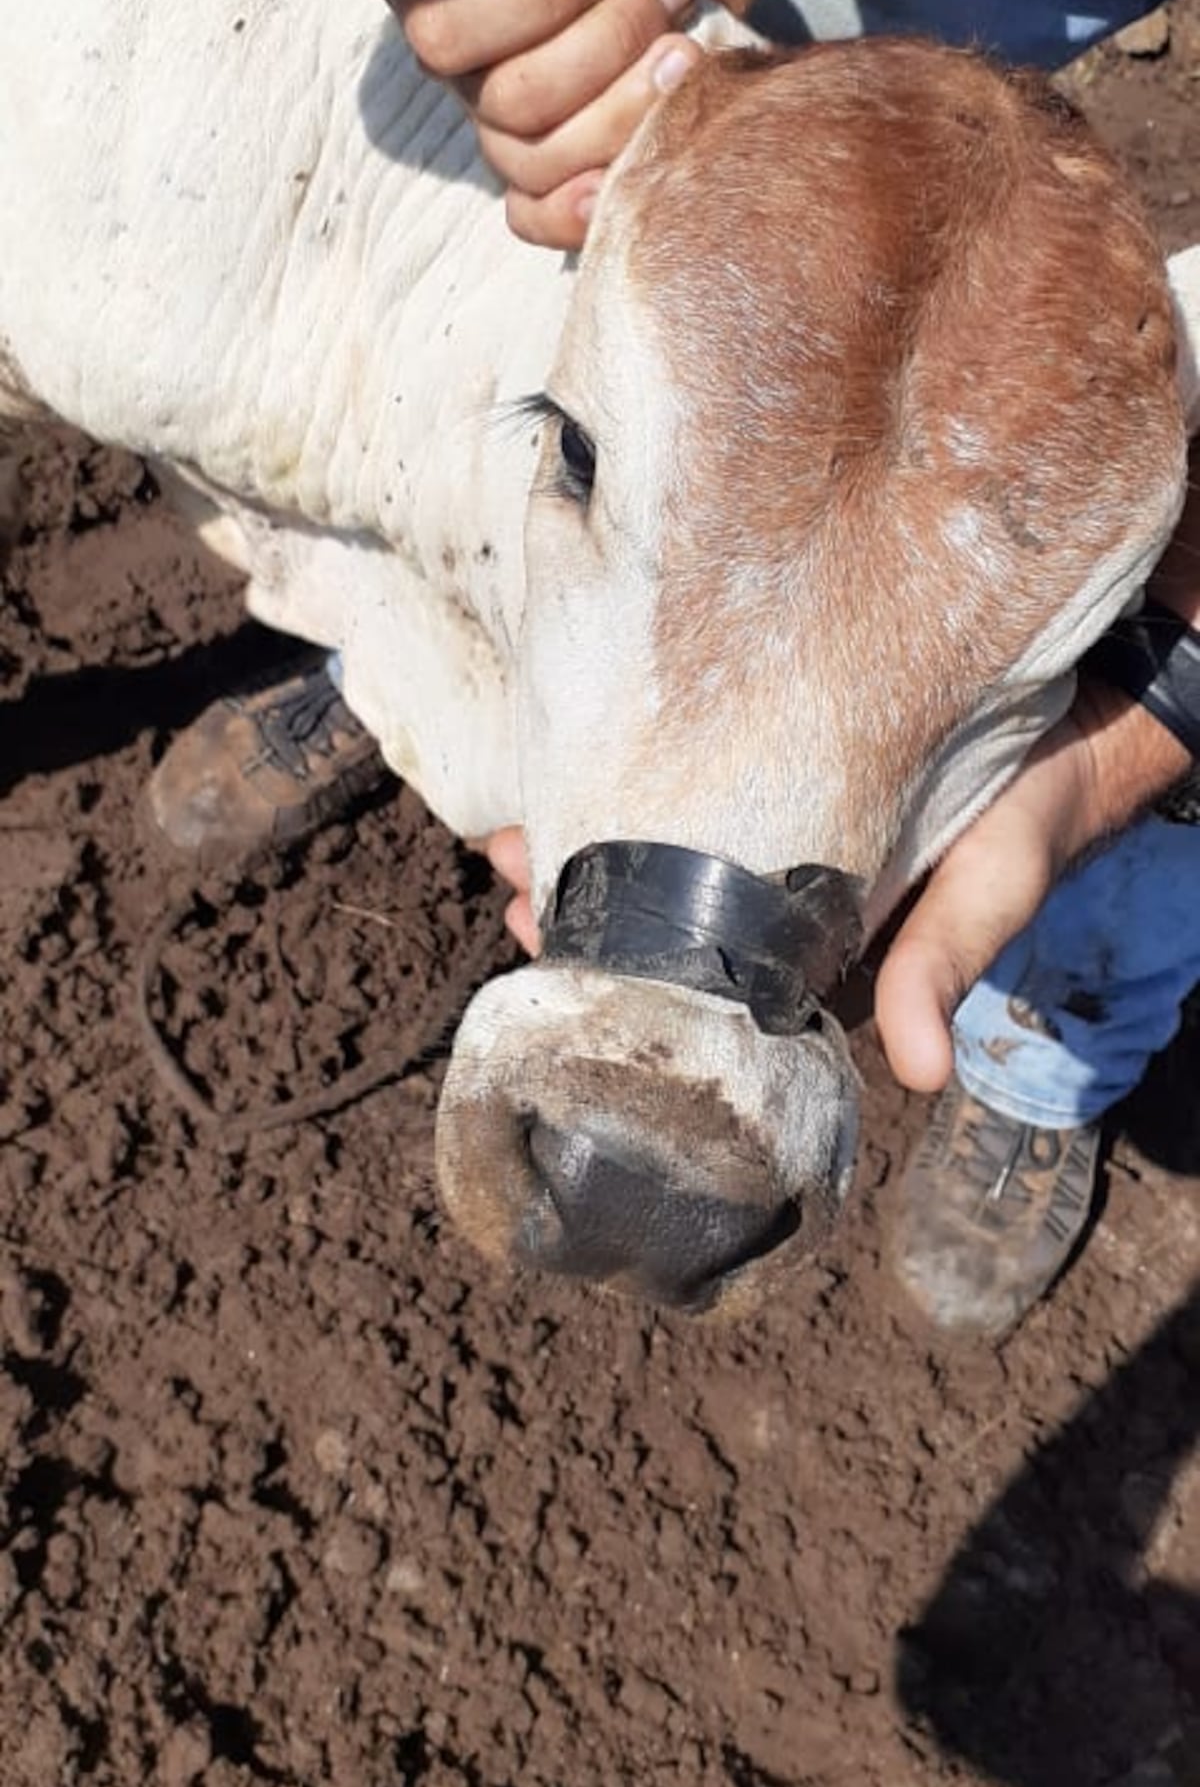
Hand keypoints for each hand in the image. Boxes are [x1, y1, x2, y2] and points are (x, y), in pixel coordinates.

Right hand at [383, 0, 765, 244]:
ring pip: (537, 159)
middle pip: (504, 104)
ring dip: (627, 104)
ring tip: (685, 33)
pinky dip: (579, 208)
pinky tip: (630, 177)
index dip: (537, 3)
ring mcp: (513, 101)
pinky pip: (538, 213)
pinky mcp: (573, 138)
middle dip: (604, 46)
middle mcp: (460, 47)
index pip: (447, 32)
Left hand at [480, 682, 1192, 1086]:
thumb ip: (945, 960)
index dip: (611, 961)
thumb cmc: (1035, 811)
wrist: (1082, 719)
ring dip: (587, 838)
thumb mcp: (992, 884)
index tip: (533, 928)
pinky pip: (692, 781)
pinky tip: (572, 759)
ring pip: (660, 850)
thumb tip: (920, 1068)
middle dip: (575, 894)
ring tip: (503, 830)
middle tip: (498, 871)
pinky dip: (633, 778)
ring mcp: (779, 833)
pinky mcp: (785, 767)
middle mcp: (782, 898)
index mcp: (812, 942)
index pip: (695, 969)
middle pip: (658, 912)